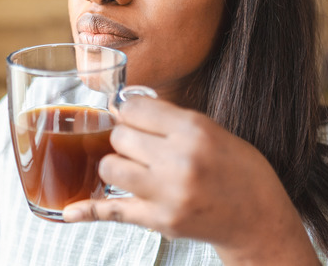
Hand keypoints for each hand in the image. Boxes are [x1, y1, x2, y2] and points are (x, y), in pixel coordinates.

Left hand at [62, 97, 318, 264]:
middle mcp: (180, 160)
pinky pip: (113, 211)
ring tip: (134, 168)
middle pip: (120, 136)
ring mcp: (168, 193)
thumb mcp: (214, 131)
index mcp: (194, 130)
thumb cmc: (239, 170)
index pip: (135, 108)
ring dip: (115, 165)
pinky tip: (68, 212)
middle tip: (141, 147)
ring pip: (109, 167)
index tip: (134, 117)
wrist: (259, 218)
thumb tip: (124, 106)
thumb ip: (170, 119)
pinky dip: (87, 211)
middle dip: (125, 139)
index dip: (129, 111)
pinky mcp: (160, 221)